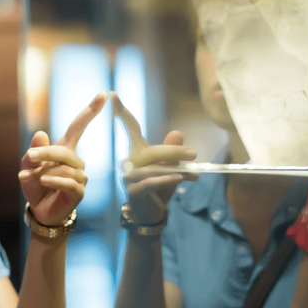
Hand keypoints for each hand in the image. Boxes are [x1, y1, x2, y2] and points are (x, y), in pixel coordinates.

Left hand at [19, 92, 106, 226]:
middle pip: (64, 150)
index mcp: (65, 149)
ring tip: (31, 179)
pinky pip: (70, 183)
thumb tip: (40, 134)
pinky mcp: (79, 192)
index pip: (79, 126)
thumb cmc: (36, 185)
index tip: (104, 94)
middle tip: (30, 156)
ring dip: (44, 172)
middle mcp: (76, 161)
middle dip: (46, 152)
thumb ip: (33, 151)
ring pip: (64, 168)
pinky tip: (44, 181)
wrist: (39, 211)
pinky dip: (55, 181)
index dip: (90, 110)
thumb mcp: (28, 166)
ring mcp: (80, 176)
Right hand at [111, 92, 196, 224]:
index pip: (130, 128)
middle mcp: (130, 161)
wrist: (151, 214)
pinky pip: (151, 182)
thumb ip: (173, 151)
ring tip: (195, 174)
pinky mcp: (132, 191)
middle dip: (174, 151)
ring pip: (153, 167)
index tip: (112, 94)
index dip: (121, 111)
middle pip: (151, 150)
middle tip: (195, 154)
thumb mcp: (171, 167)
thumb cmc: (160, 188)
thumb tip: (177, 132)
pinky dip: (167, 180)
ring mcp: (129, 176)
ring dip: (177, 170)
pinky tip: (180, 179)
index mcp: (137, 151)